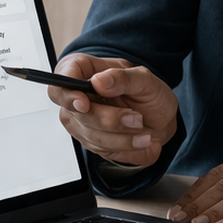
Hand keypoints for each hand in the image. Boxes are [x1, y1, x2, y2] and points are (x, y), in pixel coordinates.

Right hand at [49, 53, 179, 167]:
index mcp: (84, 72)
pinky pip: (102, 150)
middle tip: (136, 119)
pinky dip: (125, 147)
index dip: (67, 95)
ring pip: (91, 135)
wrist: (161, 119)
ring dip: (122, 137)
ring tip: (144, 132)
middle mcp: (77, 98)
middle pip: (76, 113)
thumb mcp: (144, 79)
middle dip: (110, 120)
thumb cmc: (149, 94)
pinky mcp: (91, 142)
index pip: (60, 83)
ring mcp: (81, 122)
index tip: (84, 103)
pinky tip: (139, 139)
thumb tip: (99, 81)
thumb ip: (122, 78)